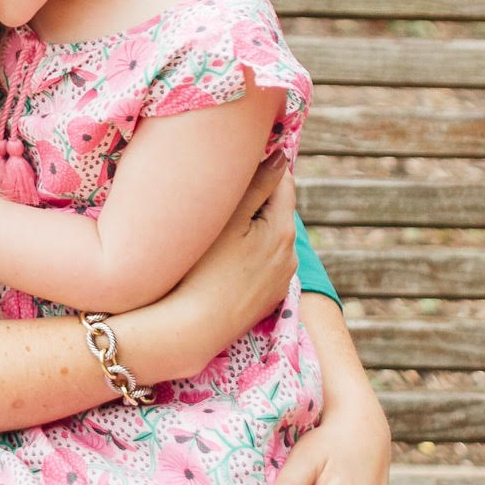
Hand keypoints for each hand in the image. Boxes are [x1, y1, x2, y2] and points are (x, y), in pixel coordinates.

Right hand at [148, 157, 293, 375]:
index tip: (237, 164)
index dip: (263, 167)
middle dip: (257, 198)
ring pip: (271, 236)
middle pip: (278, 210)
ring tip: (221, 227)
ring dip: (255, 226)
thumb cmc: (202, 268)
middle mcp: (291, 255)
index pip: (284, 182)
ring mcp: (281, 279)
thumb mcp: (227, 219)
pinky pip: (266, 261)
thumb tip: (280, 156)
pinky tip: (226, 258)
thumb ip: (256, 184)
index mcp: (283, 230)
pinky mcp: (269, 297)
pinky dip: (252, 252)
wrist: (193, 329)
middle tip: (222, 196)